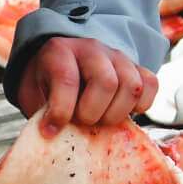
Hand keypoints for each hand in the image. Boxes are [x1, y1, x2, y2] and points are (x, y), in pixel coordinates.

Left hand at [15, 36, 156, 136]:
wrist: (64, 64)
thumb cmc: (46, 84)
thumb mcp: (32, 92)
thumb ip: (40, 111)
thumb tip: (52, 135)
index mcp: (59, 51)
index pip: (66, 79)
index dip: (60, 110)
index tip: (51, 131)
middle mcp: (91, 48)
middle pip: (105, 82)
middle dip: (92, 113)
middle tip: (82, 122)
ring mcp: (117, 56)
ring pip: (131, 85)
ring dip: (116, 113)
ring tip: (100, 120)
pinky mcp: (137, 67)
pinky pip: (150, 84)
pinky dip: (141, 105)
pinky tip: (123, 112)